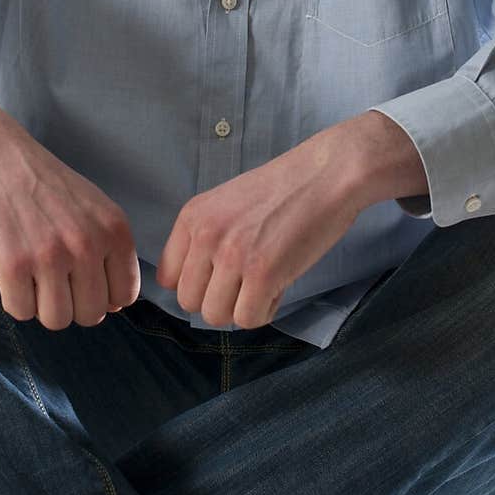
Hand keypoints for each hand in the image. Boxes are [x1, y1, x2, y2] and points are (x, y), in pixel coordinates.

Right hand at [0, 106, 140, 329]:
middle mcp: (87, 246)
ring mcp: (50, 258)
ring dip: (42, 305)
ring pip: (57, 320)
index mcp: (114, 231)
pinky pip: (21, 312)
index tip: (83, 280)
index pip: (125, 295)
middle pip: (90, 314)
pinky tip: (13, 271)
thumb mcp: (94, 209)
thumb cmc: (46, 186)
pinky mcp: (12, 267)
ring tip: (33, 274)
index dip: (103, 295)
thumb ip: (111, 253)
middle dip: (72, 303)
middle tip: (53, 277)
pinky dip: (14, 299)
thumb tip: (114, 305)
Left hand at [155, 125, 365, 329]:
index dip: (197, 284)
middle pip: (189, 301)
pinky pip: (248, 319)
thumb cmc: (284, 189)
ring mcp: (232, 256)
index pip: (168, 277)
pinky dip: (265, 311)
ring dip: (241, 308)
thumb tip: (197, 283)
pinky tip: (279, 286)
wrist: (327, 175)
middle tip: (246, 283)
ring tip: (265, 283)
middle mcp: (205, 235)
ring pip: (216, 316)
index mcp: (192, 216)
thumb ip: (206, 237)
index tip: (220, 278)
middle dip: (219, 300)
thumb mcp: (227, 203)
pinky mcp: (262, 274)